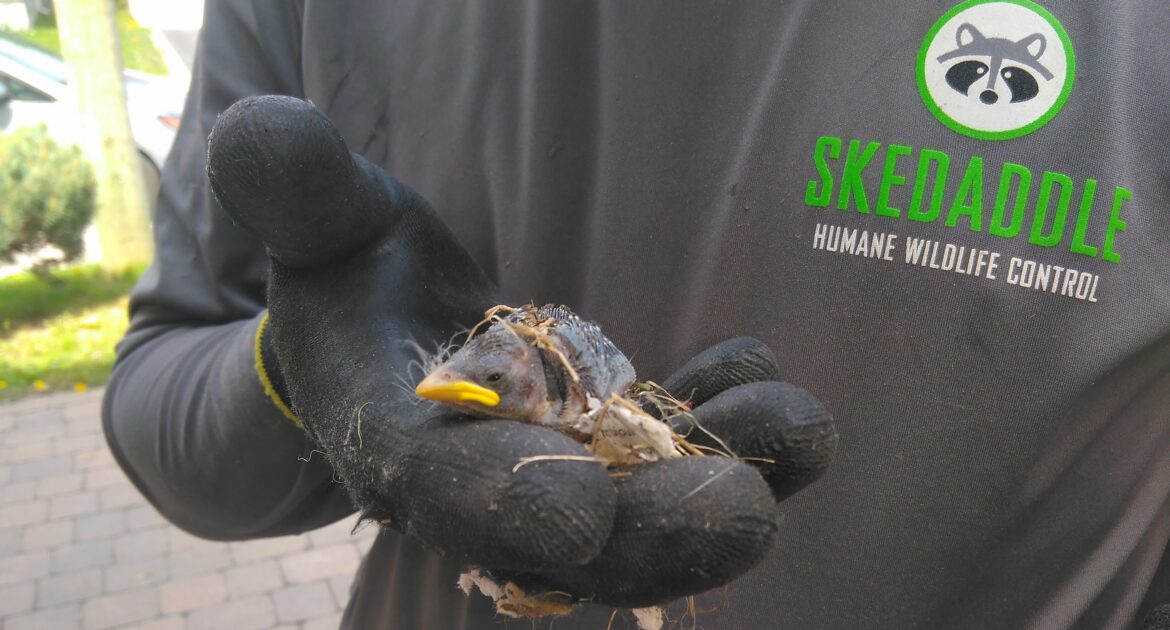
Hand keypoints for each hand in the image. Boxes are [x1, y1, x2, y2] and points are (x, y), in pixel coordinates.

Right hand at [206, 95, 836, 608]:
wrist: (392, 323)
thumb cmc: (348, 268)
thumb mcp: (319, 222)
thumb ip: (297, 189)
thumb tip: (259, 129)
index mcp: (392, 441)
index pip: (441, 488)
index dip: (504, 502)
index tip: (580, 512)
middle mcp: (480, 486)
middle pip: (570, 537)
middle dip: (657, 529)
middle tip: (749, 508)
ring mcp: (554, 478)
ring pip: (643, 515)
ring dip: (724, 482)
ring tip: (799, 427)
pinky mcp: (605, 454)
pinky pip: (670, 466)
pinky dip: (721, 432)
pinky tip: (759, 378)